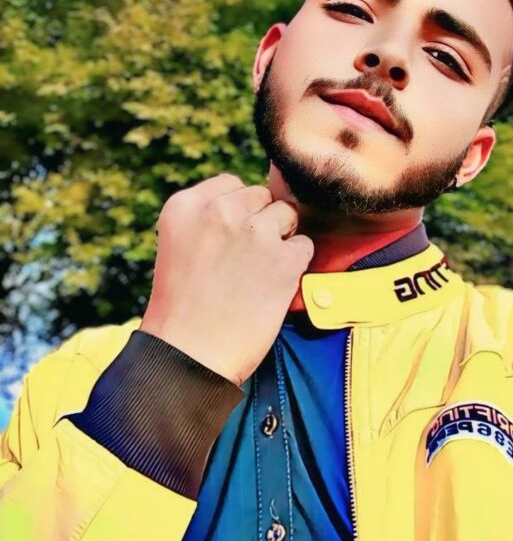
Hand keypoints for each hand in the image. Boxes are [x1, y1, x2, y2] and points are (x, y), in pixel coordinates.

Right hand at [140, 173, 313, 384]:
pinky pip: (305, 245)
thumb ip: (209, 220)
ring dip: (281, 239)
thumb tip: (253, 207)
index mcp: (184, 206)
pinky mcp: (283, 259)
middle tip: (247, 260)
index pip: (230, 184)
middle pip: (261, 195)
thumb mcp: (179, 247)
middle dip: (261, 222)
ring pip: (287, 214)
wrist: (189, 357)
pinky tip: (274, 286)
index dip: (238, 211)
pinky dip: (296, 264)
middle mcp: (219, 211)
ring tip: (260, 272)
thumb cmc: (182, 310)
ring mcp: (254, 233)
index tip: (230, 239)